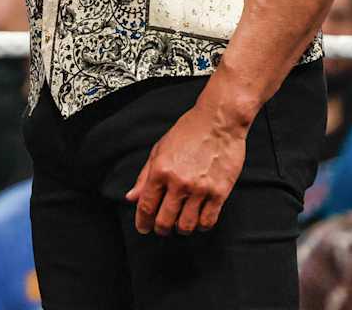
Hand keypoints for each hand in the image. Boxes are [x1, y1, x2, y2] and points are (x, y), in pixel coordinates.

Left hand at [126, 99, 248, 234]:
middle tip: (161, 228)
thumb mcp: (159, 149)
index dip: (142, 222)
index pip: (146, 206)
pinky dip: (200, 226)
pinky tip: (198, 220)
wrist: (219, 121)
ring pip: (186, 225)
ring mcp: (200, 189)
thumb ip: (144, 176)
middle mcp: (179, 182)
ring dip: (180, 229)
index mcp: (161, 170)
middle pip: (164, 221)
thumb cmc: (188, 132)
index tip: (143, 228)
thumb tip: (132, 197)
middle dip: (160, 229)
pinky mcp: (219, 192)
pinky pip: (208, 221)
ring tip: (180, 224)